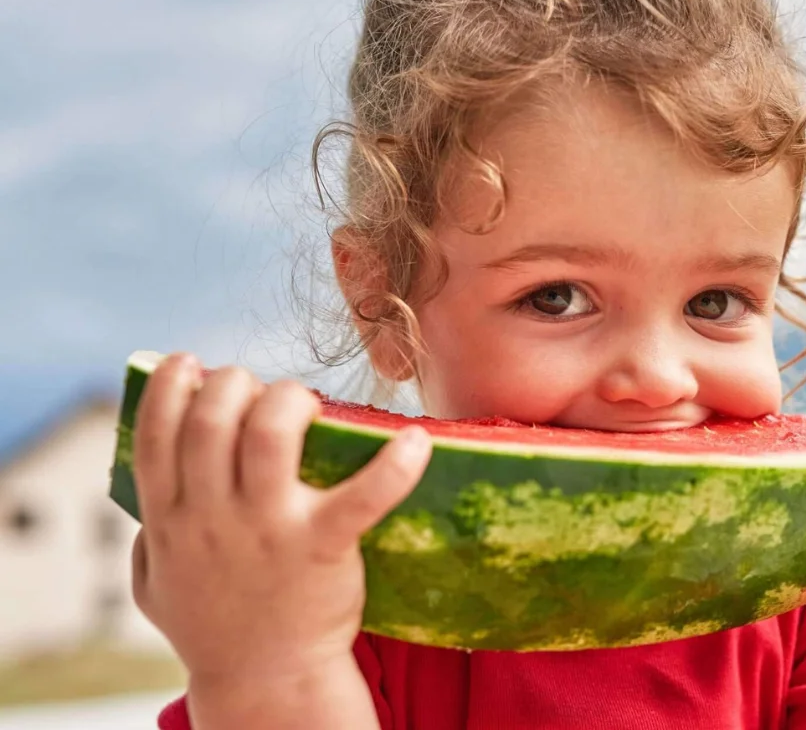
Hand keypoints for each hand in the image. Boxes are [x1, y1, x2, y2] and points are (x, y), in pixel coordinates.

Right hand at [129, 352, 432, 684]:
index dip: (171, 385)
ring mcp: (266, 532)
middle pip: (212, 419)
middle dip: (235, 382)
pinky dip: (394, 465)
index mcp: (168, 519)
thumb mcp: (154, 584)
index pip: (154, 433)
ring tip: (306, 404)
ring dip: (289, 401)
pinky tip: (416, 441)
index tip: (192, 364)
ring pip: (269, 436)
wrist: (266, 682)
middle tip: (262, 391)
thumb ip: (147, 535)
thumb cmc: (213, 628)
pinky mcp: (321, 549)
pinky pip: (361, 497)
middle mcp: (210, 518)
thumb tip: (147, 490)